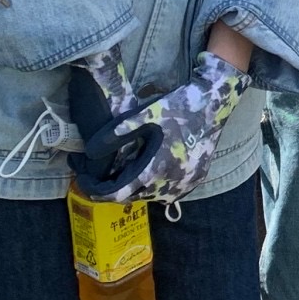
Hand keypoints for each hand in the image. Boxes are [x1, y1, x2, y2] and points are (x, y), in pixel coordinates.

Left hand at [67, 49, 249, 203]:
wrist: (214, 103)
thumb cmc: (177, 107)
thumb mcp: (142, 115)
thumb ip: (114, 135)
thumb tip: (90, 152)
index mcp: (154, 168)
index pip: (117, 194)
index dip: (96, 192)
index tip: (84, 183)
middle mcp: (170, 182)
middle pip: (132, 197)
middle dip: (114, 189)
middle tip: (101, 175)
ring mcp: (185, 184)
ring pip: (151, 197)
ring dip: (136, 189)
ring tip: (126, 172)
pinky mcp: (196, 180)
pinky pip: (169, 193)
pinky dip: (155, 187)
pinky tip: (151, 172)